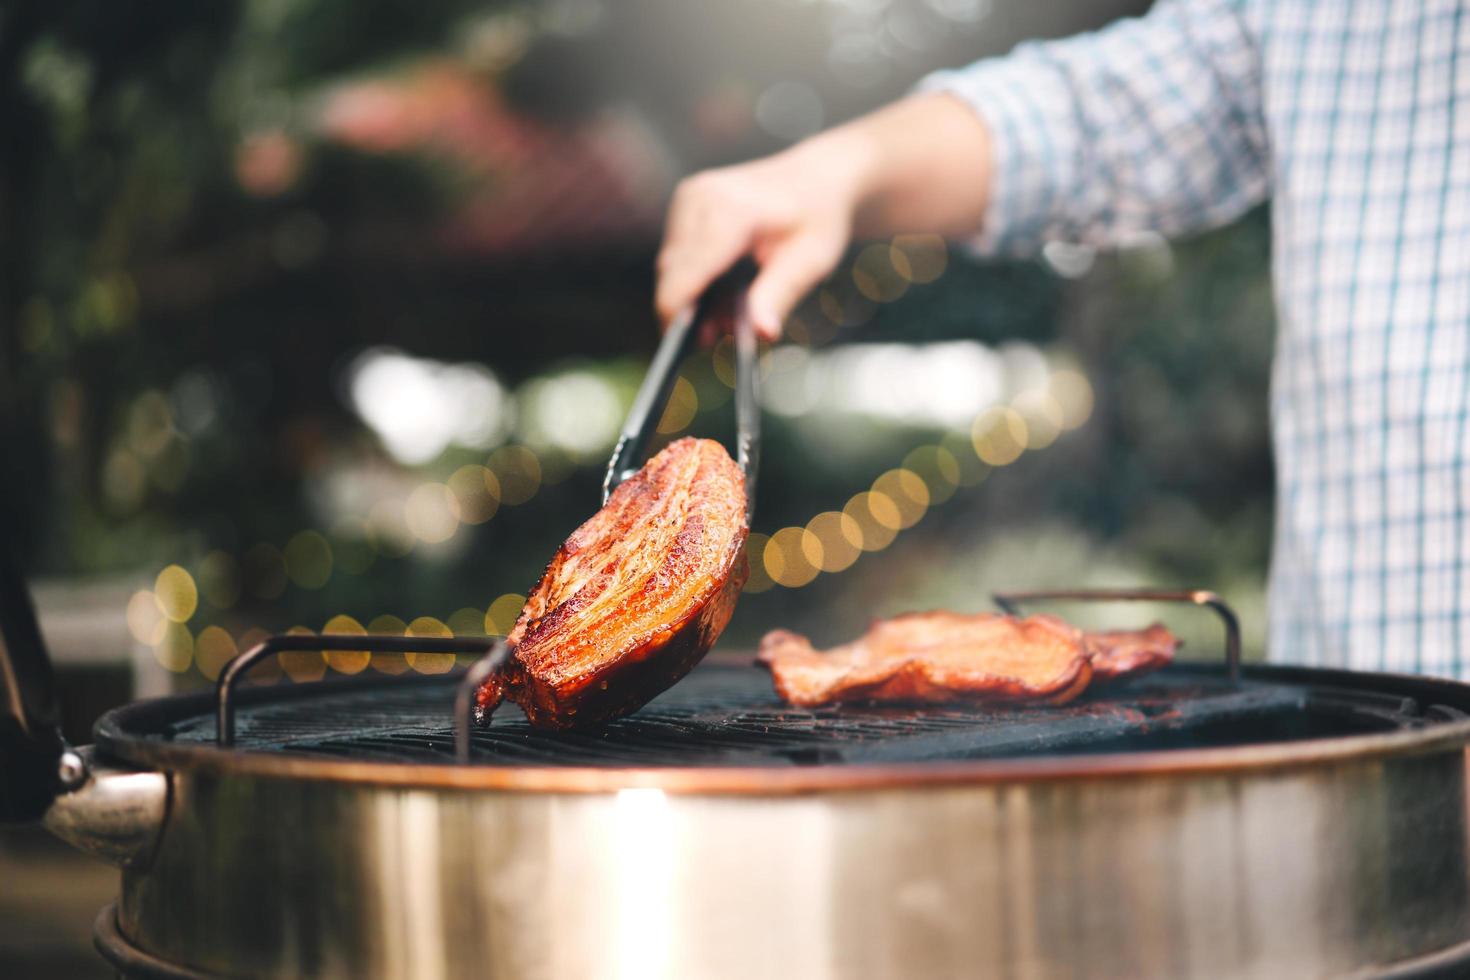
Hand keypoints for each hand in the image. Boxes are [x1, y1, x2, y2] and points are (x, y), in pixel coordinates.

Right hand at [654, 94, 994, 341]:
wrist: (817, 177)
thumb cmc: (818, 217)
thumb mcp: (810, 261)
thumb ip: (779, 296)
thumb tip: (762, 334)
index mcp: (730, 211)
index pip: (684, 276)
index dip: (678, 317)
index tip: (687, 347)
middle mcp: (700, 197)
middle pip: (672, 275)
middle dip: (690, 311)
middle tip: (720, 335)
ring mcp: (689, 196)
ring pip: (671, 266)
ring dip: (692, 295)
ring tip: (730, 311)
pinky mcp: (685, 200)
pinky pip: (676, 252)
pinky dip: (694, 276)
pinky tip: (723, 286)